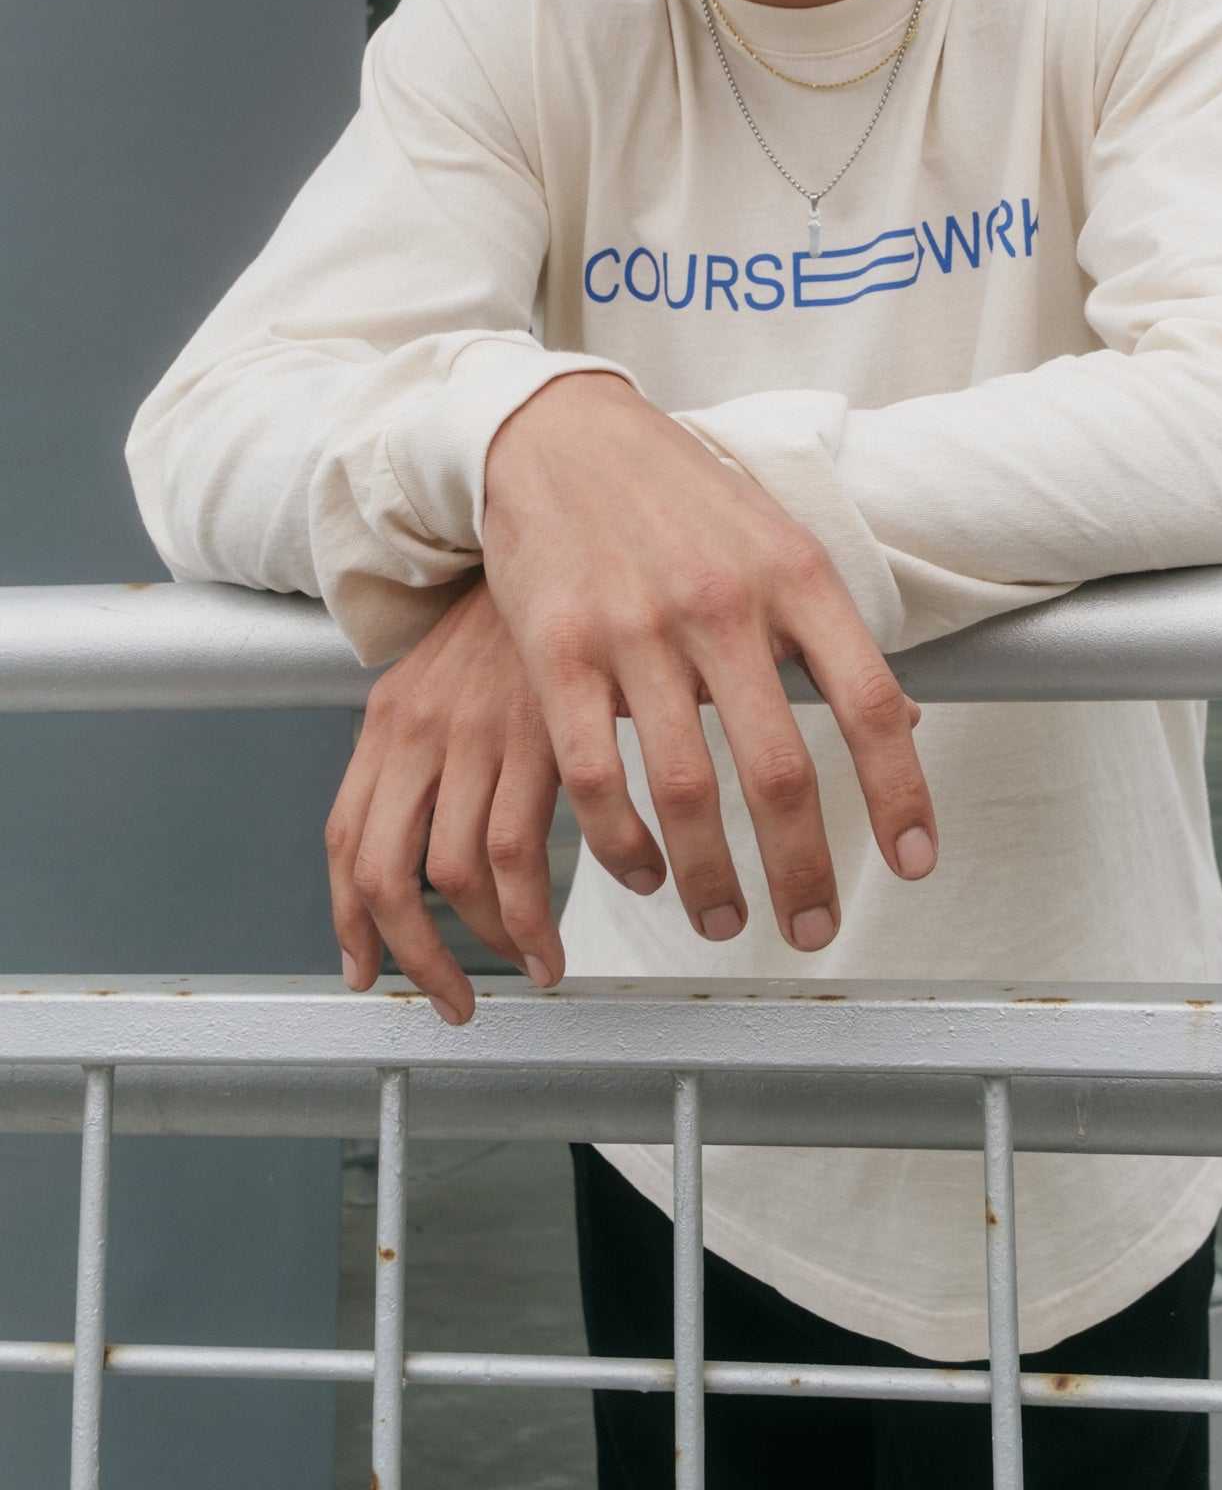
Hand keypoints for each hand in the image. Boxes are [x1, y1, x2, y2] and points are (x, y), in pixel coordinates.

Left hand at [325, 576, 564, 1022]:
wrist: (566, 519)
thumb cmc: (522, 614)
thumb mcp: (452, 677)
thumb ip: (435, 748)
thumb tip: (436, 841)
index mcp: (389, 718)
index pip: (348, 842)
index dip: (352, 922)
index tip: (369, 970)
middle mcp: (420, 729)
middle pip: (387, 876)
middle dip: (415, 958)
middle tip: (450, 1000)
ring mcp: (478, 733)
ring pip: (456, 876)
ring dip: (494, 942)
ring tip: (534, 965)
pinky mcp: (539, 733)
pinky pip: (525, 852)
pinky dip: (541, 907)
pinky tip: (574, 918)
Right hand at [482, 373, 935, 959]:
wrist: (561, 432)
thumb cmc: (681, 495)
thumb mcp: (777, 539)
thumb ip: (830, 630)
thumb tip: (904, 722)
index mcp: (795, 573)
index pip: (870, 701)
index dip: (901, 792)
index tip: (914, 862)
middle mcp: (723, 601)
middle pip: (780, 769)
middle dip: (804, 870)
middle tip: (813, 929)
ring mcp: (638, 627)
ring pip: (687, 790)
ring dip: (711, 877)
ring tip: (724, 920)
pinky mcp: (559, 649)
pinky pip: (594, 775)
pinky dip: (623, 844)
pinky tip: (644, 873)